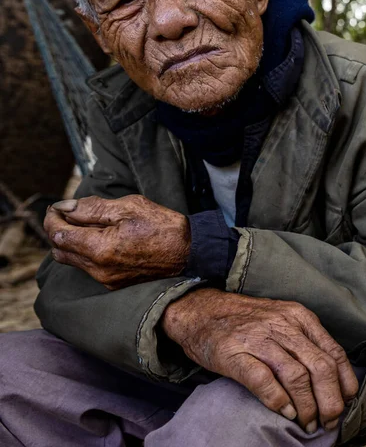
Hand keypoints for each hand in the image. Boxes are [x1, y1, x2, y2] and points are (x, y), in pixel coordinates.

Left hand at [43, 195, 190, 288]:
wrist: (189, 252)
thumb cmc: (161, 226)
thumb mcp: (127, 207)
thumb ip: (92, 208)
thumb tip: (66, 207)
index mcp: (100, 249)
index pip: (59, 234)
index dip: (52, 218)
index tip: (56, 207)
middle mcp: (99, 269)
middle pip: (60, 250)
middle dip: (57, 229)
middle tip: (65, 212)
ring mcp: (106, 279)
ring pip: (72, 260)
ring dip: (70, 241)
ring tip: (82, 222)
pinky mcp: (115, 283)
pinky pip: (88, 267)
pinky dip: (84, 251)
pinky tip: (97, 236)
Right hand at [162, 288, 357, 432]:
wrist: (200, 310)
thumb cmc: (244, 321)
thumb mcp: (281, 320)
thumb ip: (305, 341)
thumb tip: (333, 380)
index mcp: (297, 316)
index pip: (334, 353)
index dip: (344, 384)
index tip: (344, 404)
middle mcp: (281, 324)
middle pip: (320, 367)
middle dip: (330, 402)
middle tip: (328, 421)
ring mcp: (257, 338)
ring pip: (296, 377)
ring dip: (307, 407)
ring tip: (307, 423)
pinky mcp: (234, 353)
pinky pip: (264, 381)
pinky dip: (279, 401)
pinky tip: (285, 412)